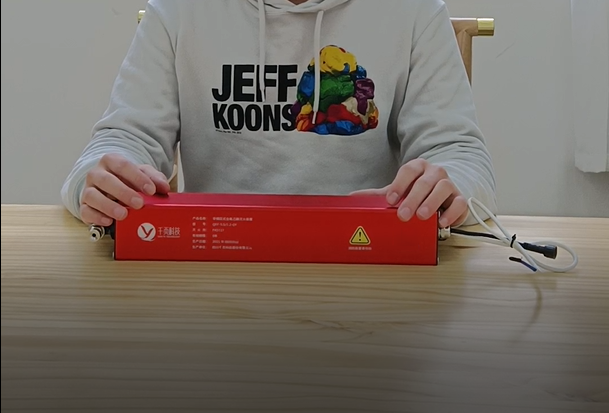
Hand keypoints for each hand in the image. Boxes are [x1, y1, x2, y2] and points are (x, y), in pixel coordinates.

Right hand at [80, 153, 169, 225]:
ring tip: (123, 215)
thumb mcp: (142, 174)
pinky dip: (96, 217)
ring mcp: (88, 190)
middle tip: (139, 204)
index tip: (151, 189)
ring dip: (108, 206)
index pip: (122, 165)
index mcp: (111, 161)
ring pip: (92, 195)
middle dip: (123, 192)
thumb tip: (164, 187)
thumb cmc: (126, 180)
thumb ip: (154, 178)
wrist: (109, 187)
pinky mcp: (84, 206)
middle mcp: (96, 174)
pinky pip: (85, 211)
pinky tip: (108, 221)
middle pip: (106, 180)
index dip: (137, 177)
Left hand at [351, 159, 467, 227]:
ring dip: (432, 202)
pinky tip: (441, 223)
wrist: (443, 194)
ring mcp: (449, 184)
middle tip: (403, 214)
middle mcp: (434, 172)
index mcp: (418, 167)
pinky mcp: (460, 198)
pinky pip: (460, 203)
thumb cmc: (417, 192)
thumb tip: (351, 197)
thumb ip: (378, 195)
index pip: (409, 170)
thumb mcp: (399, 191)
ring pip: (444, 188)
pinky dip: (452, 213)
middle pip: (425, 181)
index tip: (390, 199)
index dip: (399, 184)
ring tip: (422, 216)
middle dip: (413, 198)